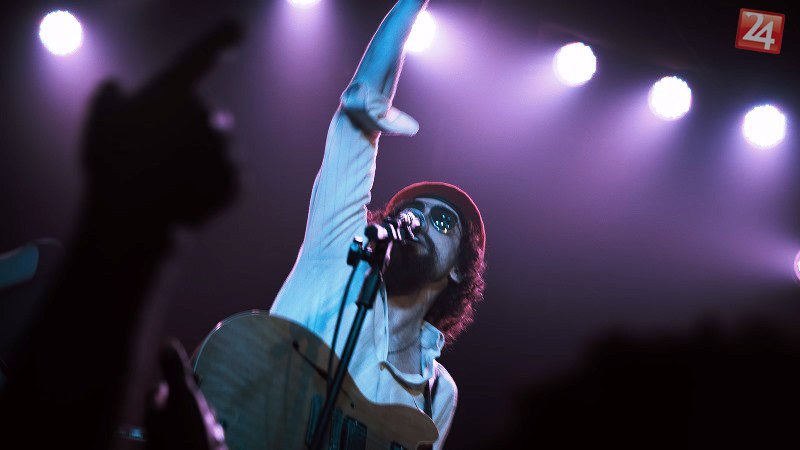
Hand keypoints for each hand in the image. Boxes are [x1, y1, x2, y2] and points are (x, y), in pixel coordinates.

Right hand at [82, 21, 242, 227]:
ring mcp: (226, 149)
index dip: (221, 39)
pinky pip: (230, 179)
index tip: (240, 27)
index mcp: (173, 93)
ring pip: (220, 151)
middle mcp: (206, 114)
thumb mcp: (99, 127)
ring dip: (202, 163)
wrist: (133, 224)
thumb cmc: (111, 171)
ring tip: (172, 185)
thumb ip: (109, 101)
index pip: (201, 57)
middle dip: (190, 136)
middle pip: (207, 120)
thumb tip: (116, 86)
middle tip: (160, 161)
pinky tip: (188, 199)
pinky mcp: (238, 179)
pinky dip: (214, 189)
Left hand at [146, 339, 227, 449]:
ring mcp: (176, 439)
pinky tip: (214, 440)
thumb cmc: (188, 435)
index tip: (195, 381)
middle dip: (198, 404)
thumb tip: (166, 343)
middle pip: (181, 403)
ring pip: (196, 419)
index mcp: (154, 410)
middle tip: (204, 411)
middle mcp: (161, 425)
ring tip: (210, 430)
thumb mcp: (183, 397)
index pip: (162, 387)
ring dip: (207, 421)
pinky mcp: (192, 446)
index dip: (180, 382)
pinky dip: (210, 435)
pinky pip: (203, 435)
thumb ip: (176, 372)